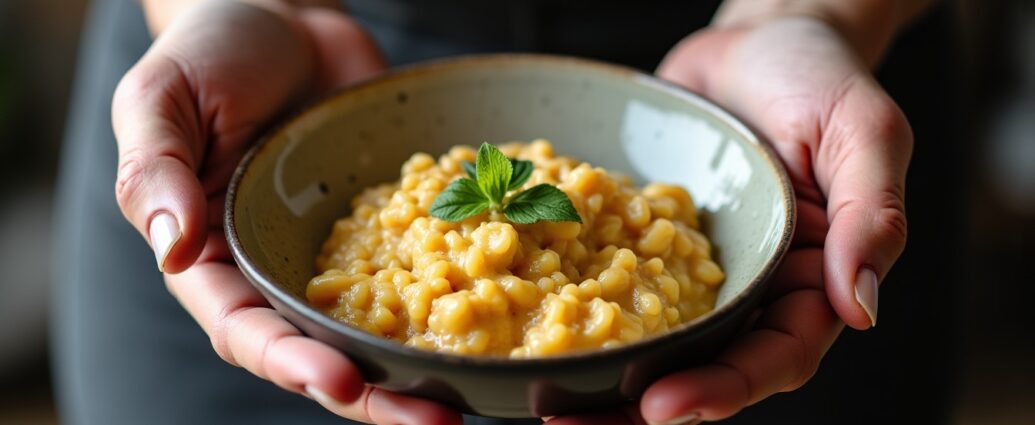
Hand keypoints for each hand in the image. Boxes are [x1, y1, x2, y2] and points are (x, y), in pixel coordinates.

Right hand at [113, 2, 460, 422]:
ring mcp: (339, 259)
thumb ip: (156, 171)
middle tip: (433, 421)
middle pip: (323, 354)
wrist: (285, 21)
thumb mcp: (160, 100)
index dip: (292, 363)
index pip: (247, 331)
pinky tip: (500, 322)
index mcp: (213, 261)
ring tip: (472, 402)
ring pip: (379, 333)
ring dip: (420, 372)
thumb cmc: (210, 53)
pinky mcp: (391, 232)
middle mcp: (278, 275)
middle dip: (374, 396)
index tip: (342, 383)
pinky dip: (454, 303)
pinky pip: (423, 273)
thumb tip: (173, 245)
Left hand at [548, 16, 910, 423]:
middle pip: (701, 369)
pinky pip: (609, 283)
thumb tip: (859, 309)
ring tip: (546, 406)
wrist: (754, 40)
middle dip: (642, 408)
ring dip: (603, 382)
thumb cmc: (818, 78)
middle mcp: (747, 290)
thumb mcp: (863, 132)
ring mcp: (691, 271)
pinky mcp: (642, 242)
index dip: (720, 388)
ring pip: (651, 343)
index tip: (660, 406)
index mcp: (808, 282)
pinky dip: (575, 311)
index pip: (773, 357)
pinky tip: (530, 328)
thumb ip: (872, 215)